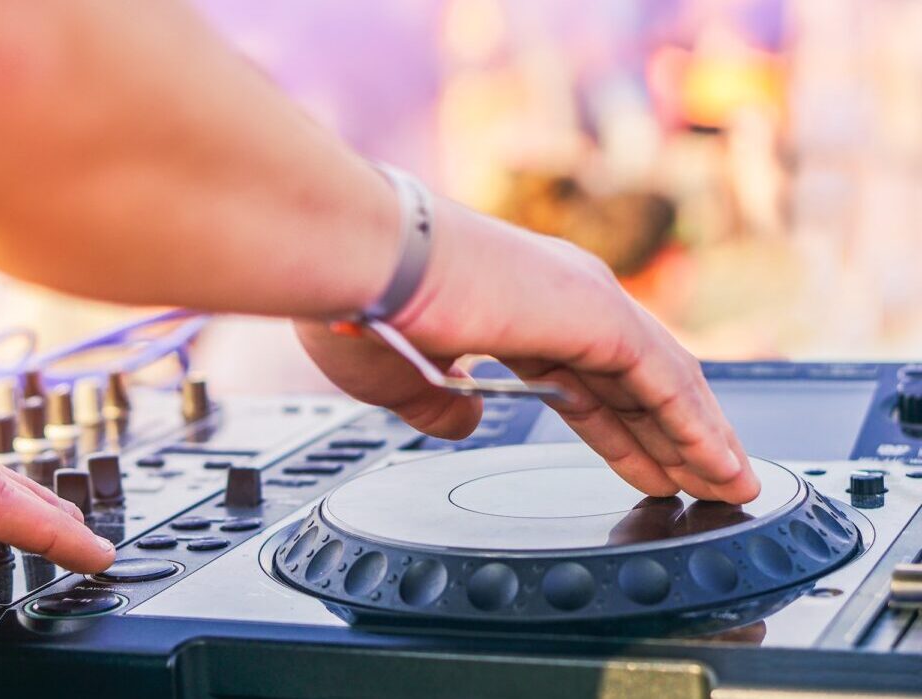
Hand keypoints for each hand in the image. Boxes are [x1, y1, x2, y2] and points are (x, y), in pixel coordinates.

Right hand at [296, 199, 759, 504]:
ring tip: (732, 487)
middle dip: (674, 438)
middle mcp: (559, 299)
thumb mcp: (404, 381)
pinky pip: (663, 381)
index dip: (620, 433)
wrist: (362, 260)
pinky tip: (719, 465)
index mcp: (514, 312)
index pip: (586, 384)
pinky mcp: (597, 313)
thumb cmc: (361, 308)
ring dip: (700, 437)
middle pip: (636, 384)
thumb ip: (441, 406)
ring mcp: (583, 300)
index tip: (649, 471)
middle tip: (708, 486)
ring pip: (662, 380)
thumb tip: (467, 422)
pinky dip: (696, 426)